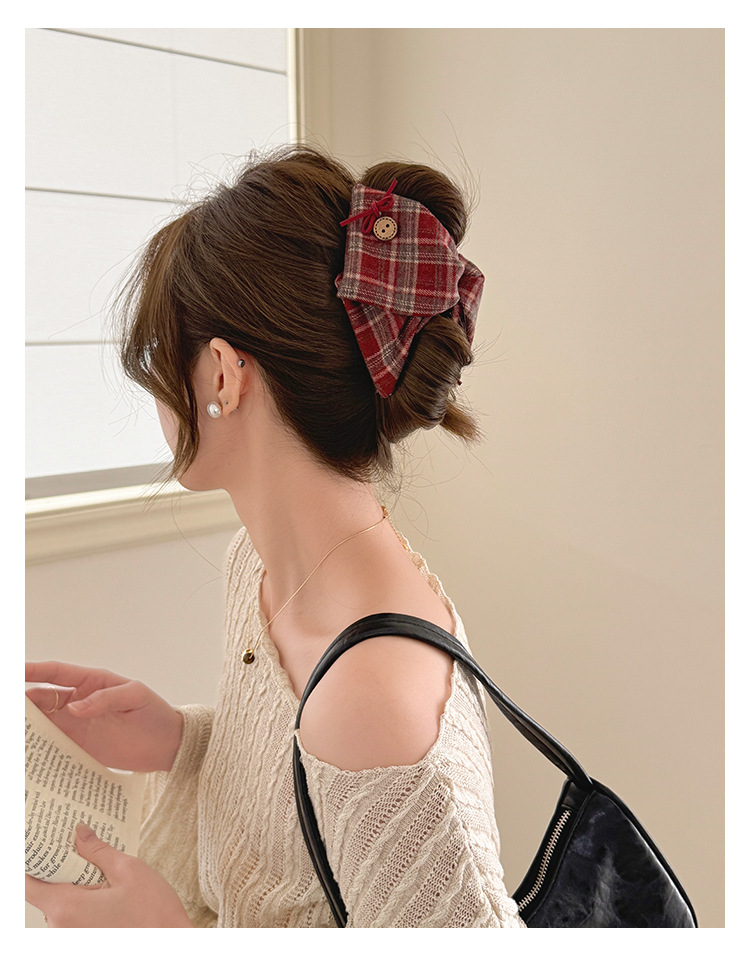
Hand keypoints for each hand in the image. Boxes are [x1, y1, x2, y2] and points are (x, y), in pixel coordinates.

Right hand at [25, 662, 182, 771]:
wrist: (167, 744)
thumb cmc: (154, 713)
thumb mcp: (135, 696)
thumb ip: (106, 698)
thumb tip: (75, 707)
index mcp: (91, 681)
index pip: (56, 672)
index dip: (33, 671)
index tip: (14, 672)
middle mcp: (78, 701)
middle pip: (42, 698)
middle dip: (22, 701)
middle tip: (11, 710)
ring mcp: (76, 725)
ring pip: (43, 722)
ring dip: (26, 725)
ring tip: (15, 731)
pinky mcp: (79, 746)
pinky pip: (53, 745)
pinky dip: (39, 747)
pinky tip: (28, 752)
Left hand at [26, 824, 192, 927]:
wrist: (172, 946)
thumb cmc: (153, 914)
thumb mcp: (128, 870)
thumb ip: (97, 851)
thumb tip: (79, 833)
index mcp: (67, 909)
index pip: (29, 884)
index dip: (33, 860)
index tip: (43, 842)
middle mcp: (62, 928)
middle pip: (45, 891)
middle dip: (60, 866)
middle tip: (76, 841)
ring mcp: (73, 938)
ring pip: (60, 903)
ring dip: (73, 882)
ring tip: (95, 861)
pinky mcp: (85, 941)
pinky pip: (72, 915)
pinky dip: (81, 897)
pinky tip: (102, 884)